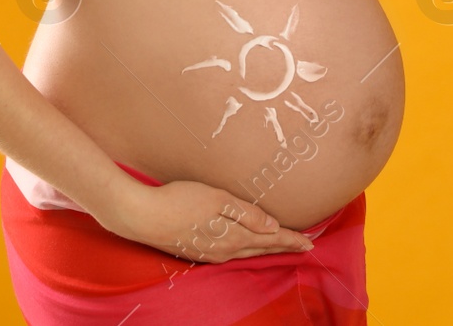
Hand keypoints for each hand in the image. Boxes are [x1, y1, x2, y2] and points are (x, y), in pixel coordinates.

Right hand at [96, 178, 314, 261]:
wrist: (142, 216)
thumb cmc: (179, 201)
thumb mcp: (216, 199)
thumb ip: (245, 213)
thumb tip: (272, 225)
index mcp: (233, 236)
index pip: (270, 238)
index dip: (291, 239)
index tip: (310, 242)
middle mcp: (225, 249)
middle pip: (262, 249)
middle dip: (284, 246)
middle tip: (305, 247)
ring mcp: (211, 253)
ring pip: (247, 253)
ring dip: (267, 250)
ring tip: (281, 246)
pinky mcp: (198, 251)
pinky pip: (232, 253)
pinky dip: (248, 250)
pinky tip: (247, 247)